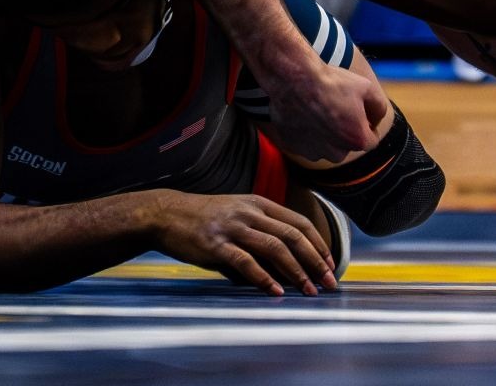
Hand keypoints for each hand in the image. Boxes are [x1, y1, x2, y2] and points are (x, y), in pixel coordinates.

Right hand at [151, 192, 337, 296]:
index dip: (318, 244)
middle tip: (329, 282)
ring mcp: (233, 228)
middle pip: (292, 235)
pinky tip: (275, 291)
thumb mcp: (237, 216)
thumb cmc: (204, 219)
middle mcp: (249, 213)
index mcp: (258, 204)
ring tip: (309, 290)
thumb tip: (283, 270)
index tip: (331, 264)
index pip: (299, 222)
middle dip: (315, 261)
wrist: (165, 214)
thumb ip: (260, 237)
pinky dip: (263, 278)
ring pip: (274, 248)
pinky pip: (245, 262)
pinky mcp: (216, 245)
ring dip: (296, 271)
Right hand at [260, 53, 385, 162]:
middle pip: (346, 144)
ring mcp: (311, 152)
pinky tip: (303, 111)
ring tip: (317, 108)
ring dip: (324, 132)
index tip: (358, 109)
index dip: (367, 122)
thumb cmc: (330, 82)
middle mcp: (335, 153)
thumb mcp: (367, 87)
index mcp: (357, 140)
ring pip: (325, 146)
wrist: (293, 78)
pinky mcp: (291, 147)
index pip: (371, 139)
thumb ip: (378, 108)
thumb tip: (375, 120)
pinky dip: (305, 131)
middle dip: (345, 130)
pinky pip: (304, 142)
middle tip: (336, 106)